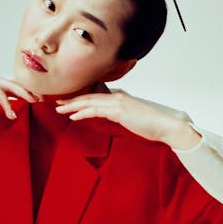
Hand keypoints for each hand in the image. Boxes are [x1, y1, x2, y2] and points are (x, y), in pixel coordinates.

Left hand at [54, 90, 193, 144]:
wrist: (165, 126)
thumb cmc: (151, 124)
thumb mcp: (132, 118)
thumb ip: (119, 115)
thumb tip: (110, 117)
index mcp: (120, 98)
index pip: (96, 96)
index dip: (80, 99)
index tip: (68, 102)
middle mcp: (117, 97)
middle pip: (89, 97)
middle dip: (72, 100)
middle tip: (57, 103)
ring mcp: (118, 103)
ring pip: (90, 102)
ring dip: (73, 106)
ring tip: (60, 110)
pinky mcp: (119, 110)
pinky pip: (96, 110)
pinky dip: (83, 112)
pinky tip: (73, 116)